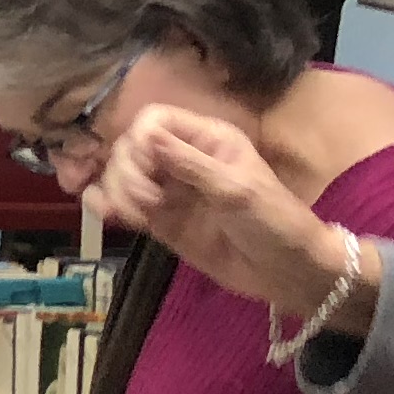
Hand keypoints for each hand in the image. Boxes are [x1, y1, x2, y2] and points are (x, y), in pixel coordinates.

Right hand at [98, 105, 357, 323]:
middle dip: (127, 172)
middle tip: (147, 200)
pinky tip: (107, 215)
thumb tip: (144, 136)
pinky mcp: (160, 220)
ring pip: (120, 175)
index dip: (141, 140)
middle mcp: (183, 159)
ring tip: (136, 216)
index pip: (153, 121)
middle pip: (130, 147)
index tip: (149, 169)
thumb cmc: (275, 222)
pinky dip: (106, 206)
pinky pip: (121, 205)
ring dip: (117, 192)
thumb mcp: (237, 190)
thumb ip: (189, 164)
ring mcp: (169, 191)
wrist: (287, 272)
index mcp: (207, 140)